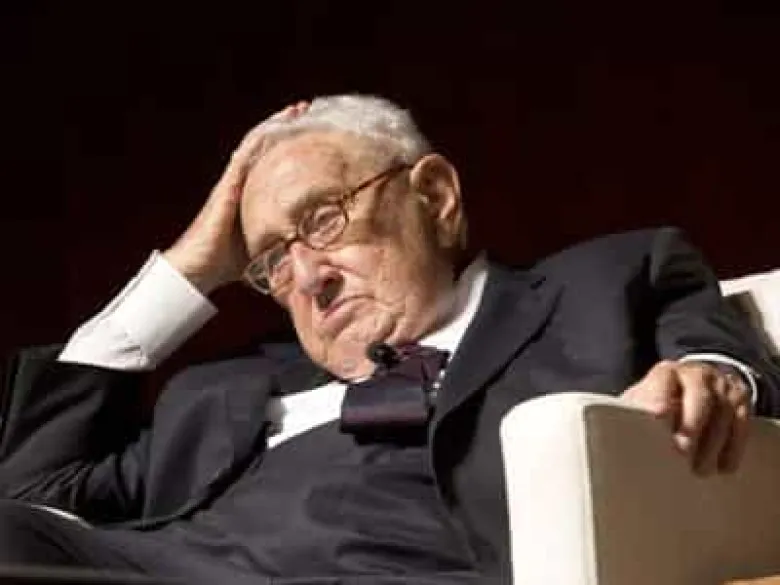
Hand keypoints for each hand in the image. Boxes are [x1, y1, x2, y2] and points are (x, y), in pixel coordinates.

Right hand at [163, 101, 309, 293]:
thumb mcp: (264, 250)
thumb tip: (311, 255)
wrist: (197, 269)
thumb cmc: (227, 263)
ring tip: (297, 109)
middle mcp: (241, 183)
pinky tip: (274, 128)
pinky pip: (244, 157)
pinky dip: (260, 140)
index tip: (311, 132)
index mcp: (250, 196)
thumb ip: (283, 246)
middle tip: (308, 111)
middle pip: (265, 146)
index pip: (272, 163)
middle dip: (286, 127)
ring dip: (276, 125)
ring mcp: (232, 182)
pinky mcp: (227, 187)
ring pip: (255, 144)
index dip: (289, 146)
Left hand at [621, 360, 750, 474]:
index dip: (659, 397)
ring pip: (723, 412)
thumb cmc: (661, 401)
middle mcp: (695, 374)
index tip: (656, 416)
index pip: (663, 381)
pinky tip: (723, 466)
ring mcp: (721, 385)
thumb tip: (613, 433)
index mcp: (665, 373)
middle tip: (683, 450)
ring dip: (712, 445)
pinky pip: (741, 423)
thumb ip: (634, 413)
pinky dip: (733, 446)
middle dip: (692, 424)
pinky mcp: (740, 399)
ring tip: (700, 470)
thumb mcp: (644, 402)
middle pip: (699, 397)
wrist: (694, 384)